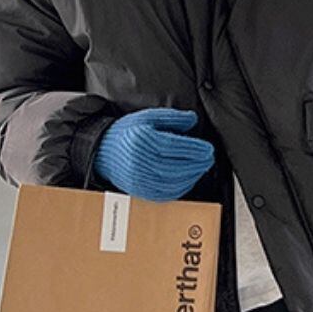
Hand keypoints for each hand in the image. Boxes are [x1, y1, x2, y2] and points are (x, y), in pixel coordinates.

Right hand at [93, 107, 213, 200]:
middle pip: (176, 166)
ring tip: (201, 167)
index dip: (194, 149)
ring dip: (192, 176)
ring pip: (173, 182)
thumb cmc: (127, 134)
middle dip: (197, 164)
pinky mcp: (141, 191)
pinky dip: (181, 187)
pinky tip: (189, 179)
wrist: (104, 152)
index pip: (173, 146)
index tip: (208, 149)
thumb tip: (192, 119)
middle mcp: (140, 161)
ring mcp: (140, 179)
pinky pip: (166, 193)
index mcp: (142, 140)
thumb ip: (171, 118)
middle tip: (208, 159)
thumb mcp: (148, 117)